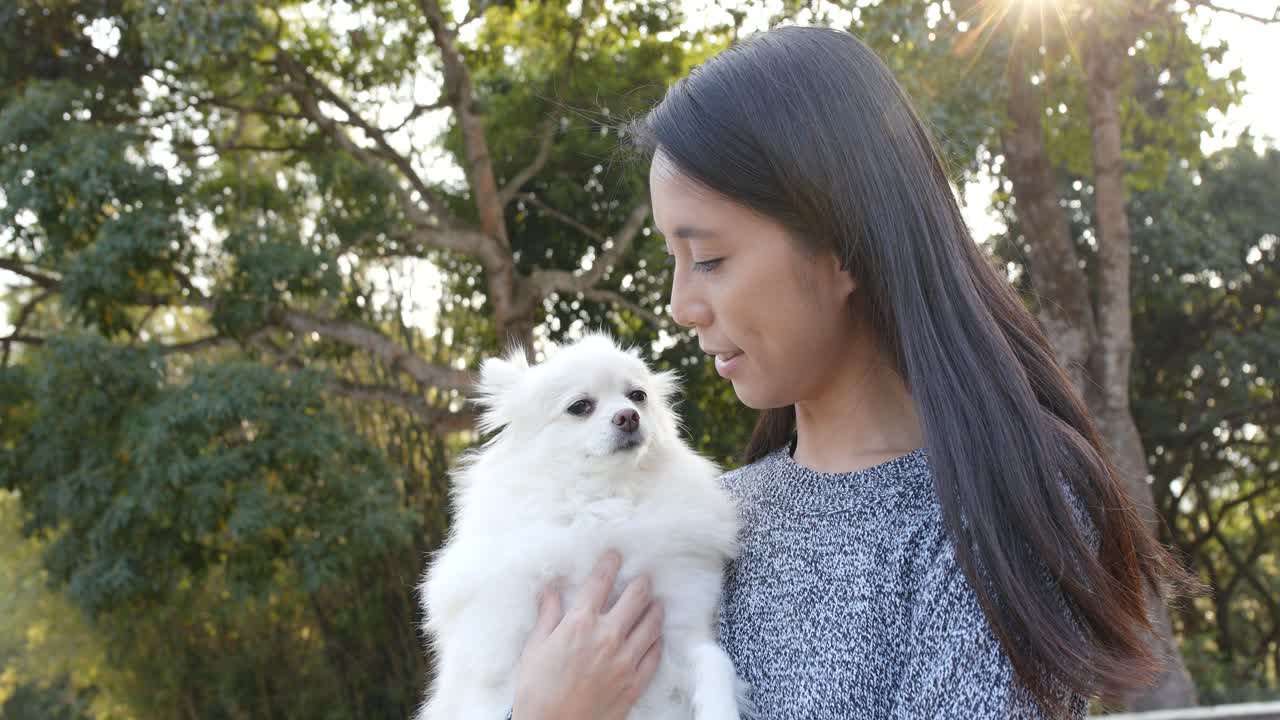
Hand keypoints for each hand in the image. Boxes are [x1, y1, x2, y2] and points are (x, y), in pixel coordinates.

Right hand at [511, 550, 664, 719]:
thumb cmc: (537, 691)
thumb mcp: (535, 648)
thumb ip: (547, 615)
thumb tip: (550, 589)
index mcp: (579, 623)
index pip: (600, 582)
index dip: (610, 564)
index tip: (615, 555)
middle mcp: (607, 636)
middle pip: (636, 597)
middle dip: (641, 583)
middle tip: (644, 578)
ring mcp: (625, 660)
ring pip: (652, 623)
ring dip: (655, 609)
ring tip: (656, 603)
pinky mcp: (635, 682)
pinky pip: (655, 654)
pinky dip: (657, 641)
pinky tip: (656, 636)